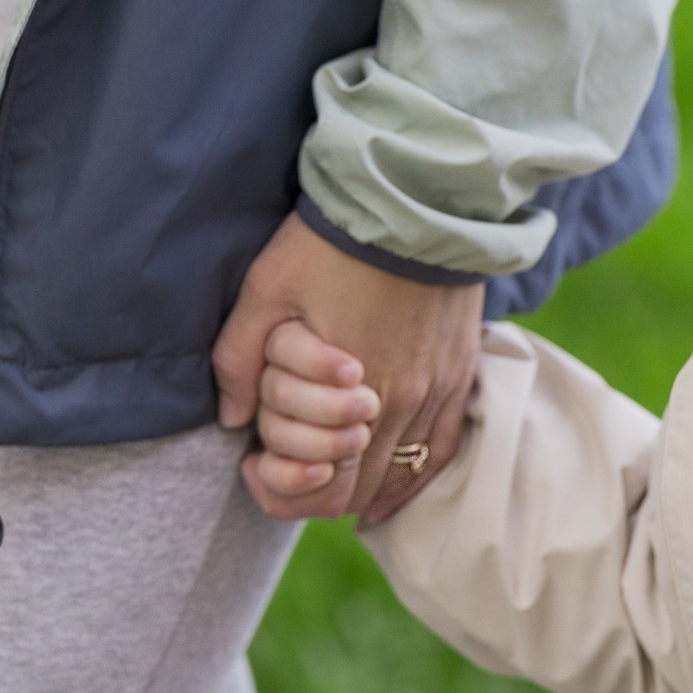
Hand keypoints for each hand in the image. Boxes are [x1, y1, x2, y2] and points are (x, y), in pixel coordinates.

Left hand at [214, 211, 485, 522]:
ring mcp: (438, 391)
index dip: (283, 489)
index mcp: (352, 394)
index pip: (325, 485)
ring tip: (330, 467)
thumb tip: (233, 418)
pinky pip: (442, 448)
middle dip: (317, 489)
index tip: (253, 462)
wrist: (419, 201)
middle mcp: (402, 404)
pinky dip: (415, 474)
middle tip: (285, 462)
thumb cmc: (335, 244)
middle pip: (361, 490)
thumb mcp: (266, 290)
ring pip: (402, 475)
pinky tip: (391, 486)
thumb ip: (239, 359)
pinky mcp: (459, 372)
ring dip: (364, 484)